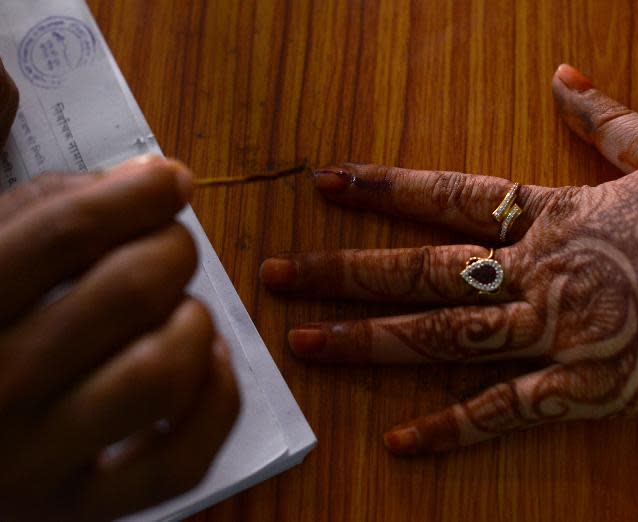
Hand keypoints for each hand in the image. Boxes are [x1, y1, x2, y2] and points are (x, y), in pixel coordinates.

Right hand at [0, 61, 238, 518]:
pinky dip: (218, 397)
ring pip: (162, 373)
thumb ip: (41, 204)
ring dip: (193, 322)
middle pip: (130, 292)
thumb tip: (118, 153)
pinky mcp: (83, 513)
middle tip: (170, 248)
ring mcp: (34, 464)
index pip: (64, 231)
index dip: (138, 193)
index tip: (170, 181)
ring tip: (179, 310)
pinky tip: (206, 361)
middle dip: (173, 249)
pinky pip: (183, 458)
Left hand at [261, 64, 637, 454]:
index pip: (445, 194)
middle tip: (277, 275)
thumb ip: (604, 116)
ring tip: (307, 344)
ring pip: (443, 336)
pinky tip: (399, 441)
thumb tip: (566, 76)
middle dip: (344, 271)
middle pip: (419, 270)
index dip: (381, 188)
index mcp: (550, 214)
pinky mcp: (582, 389)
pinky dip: (452, 428)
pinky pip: (505, 412)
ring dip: (370, 342)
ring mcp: (552, 332)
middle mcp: (534, 272)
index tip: (325, 183)